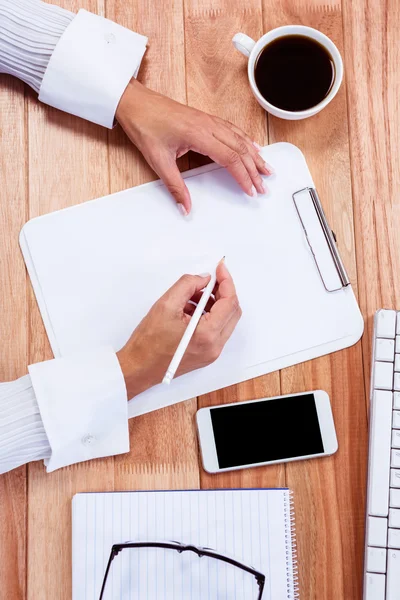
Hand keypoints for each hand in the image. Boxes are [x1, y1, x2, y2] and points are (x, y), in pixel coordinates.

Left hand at [116, 79, 272, 214]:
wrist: (134, 103)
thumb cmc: (145, 125)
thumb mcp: (158, 161)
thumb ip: (175, 186)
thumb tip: (185, 207)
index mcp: (199, 134)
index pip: (230, 158)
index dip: (243, 176)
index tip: (250, 189)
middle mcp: (208, 125)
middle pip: (240, 149)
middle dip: (254, 169)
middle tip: (264, 185)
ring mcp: (208, 120)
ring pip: (239, 138)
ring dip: (254, 154)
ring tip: (266, 167)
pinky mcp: (205, 118)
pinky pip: (232, 129)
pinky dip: (245, 140)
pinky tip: (252, 145)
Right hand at [117, 261, 240, 398]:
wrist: (139, 367)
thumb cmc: (148, 343)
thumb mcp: (166, 305)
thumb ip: (188, 285)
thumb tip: (204, 278)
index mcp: (207, 334)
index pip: (229, 302)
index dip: (226, 282)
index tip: (220, 269)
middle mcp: (214, 346)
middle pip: (232, 311)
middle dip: (223, 292)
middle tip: (210, 280)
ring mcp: (212, 352)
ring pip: (225, 320)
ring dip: (215, 304)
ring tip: (193, 296)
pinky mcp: (207, 354)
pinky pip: (216, 329)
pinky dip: (209, 315)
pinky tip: (191, 310)